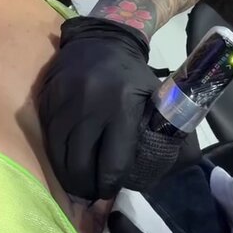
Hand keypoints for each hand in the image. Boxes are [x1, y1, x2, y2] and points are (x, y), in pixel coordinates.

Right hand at [37, 16, 158, 200]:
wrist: (102, 39)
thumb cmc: (134, 76)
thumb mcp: (158, 98)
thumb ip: (169, 132)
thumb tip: (186, 166)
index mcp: (121, 107)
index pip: (112, 163)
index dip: (110, 185)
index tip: (110, 190)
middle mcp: (89, 105)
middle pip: (80, 164)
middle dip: (86, 187)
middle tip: (91, 193)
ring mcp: (63, 101)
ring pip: (58, 154)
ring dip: (67, 175)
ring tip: (77, 182)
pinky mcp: (46, 98)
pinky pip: (46, 137)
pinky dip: (55, 153)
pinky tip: (65, 160)